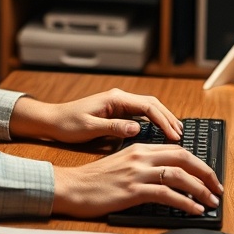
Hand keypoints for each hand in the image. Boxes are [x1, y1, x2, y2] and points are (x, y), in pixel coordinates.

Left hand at [9, 88, 182, 143]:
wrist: (52, 120)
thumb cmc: (67, 123)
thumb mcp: (89, 128)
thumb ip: (114, 127)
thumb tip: (137, 128)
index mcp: (114, 99)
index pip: (147, 106)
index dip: (163, 120)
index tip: (173, 135)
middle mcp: (119, 98)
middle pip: (152, 104)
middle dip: (168, 118)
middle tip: (181, 135)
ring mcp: (118, 103)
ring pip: (148, 108)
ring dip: (163, 118)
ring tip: (176, 133)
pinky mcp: (116, 111)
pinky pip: (141, 114)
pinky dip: (153, 121)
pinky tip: (159, 132)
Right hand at [51, 142, 223, 217]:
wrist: (72, 186)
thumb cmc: (94, 179)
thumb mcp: (121, 163)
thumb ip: (142, 164)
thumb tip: (165, 174)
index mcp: (139, 148)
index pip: (177, 150)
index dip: (198, 163)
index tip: (208, 176)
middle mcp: (141, 157)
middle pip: (184, 158)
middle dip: (206, 173)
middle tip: (217, 187)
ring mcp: (138, 173)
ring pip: (179, 175)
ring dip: (200, 190)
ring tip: (211, 201)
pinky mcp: (133, 190)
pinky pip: (167, 194)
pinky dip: (185, 203)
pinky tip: (194, 210)